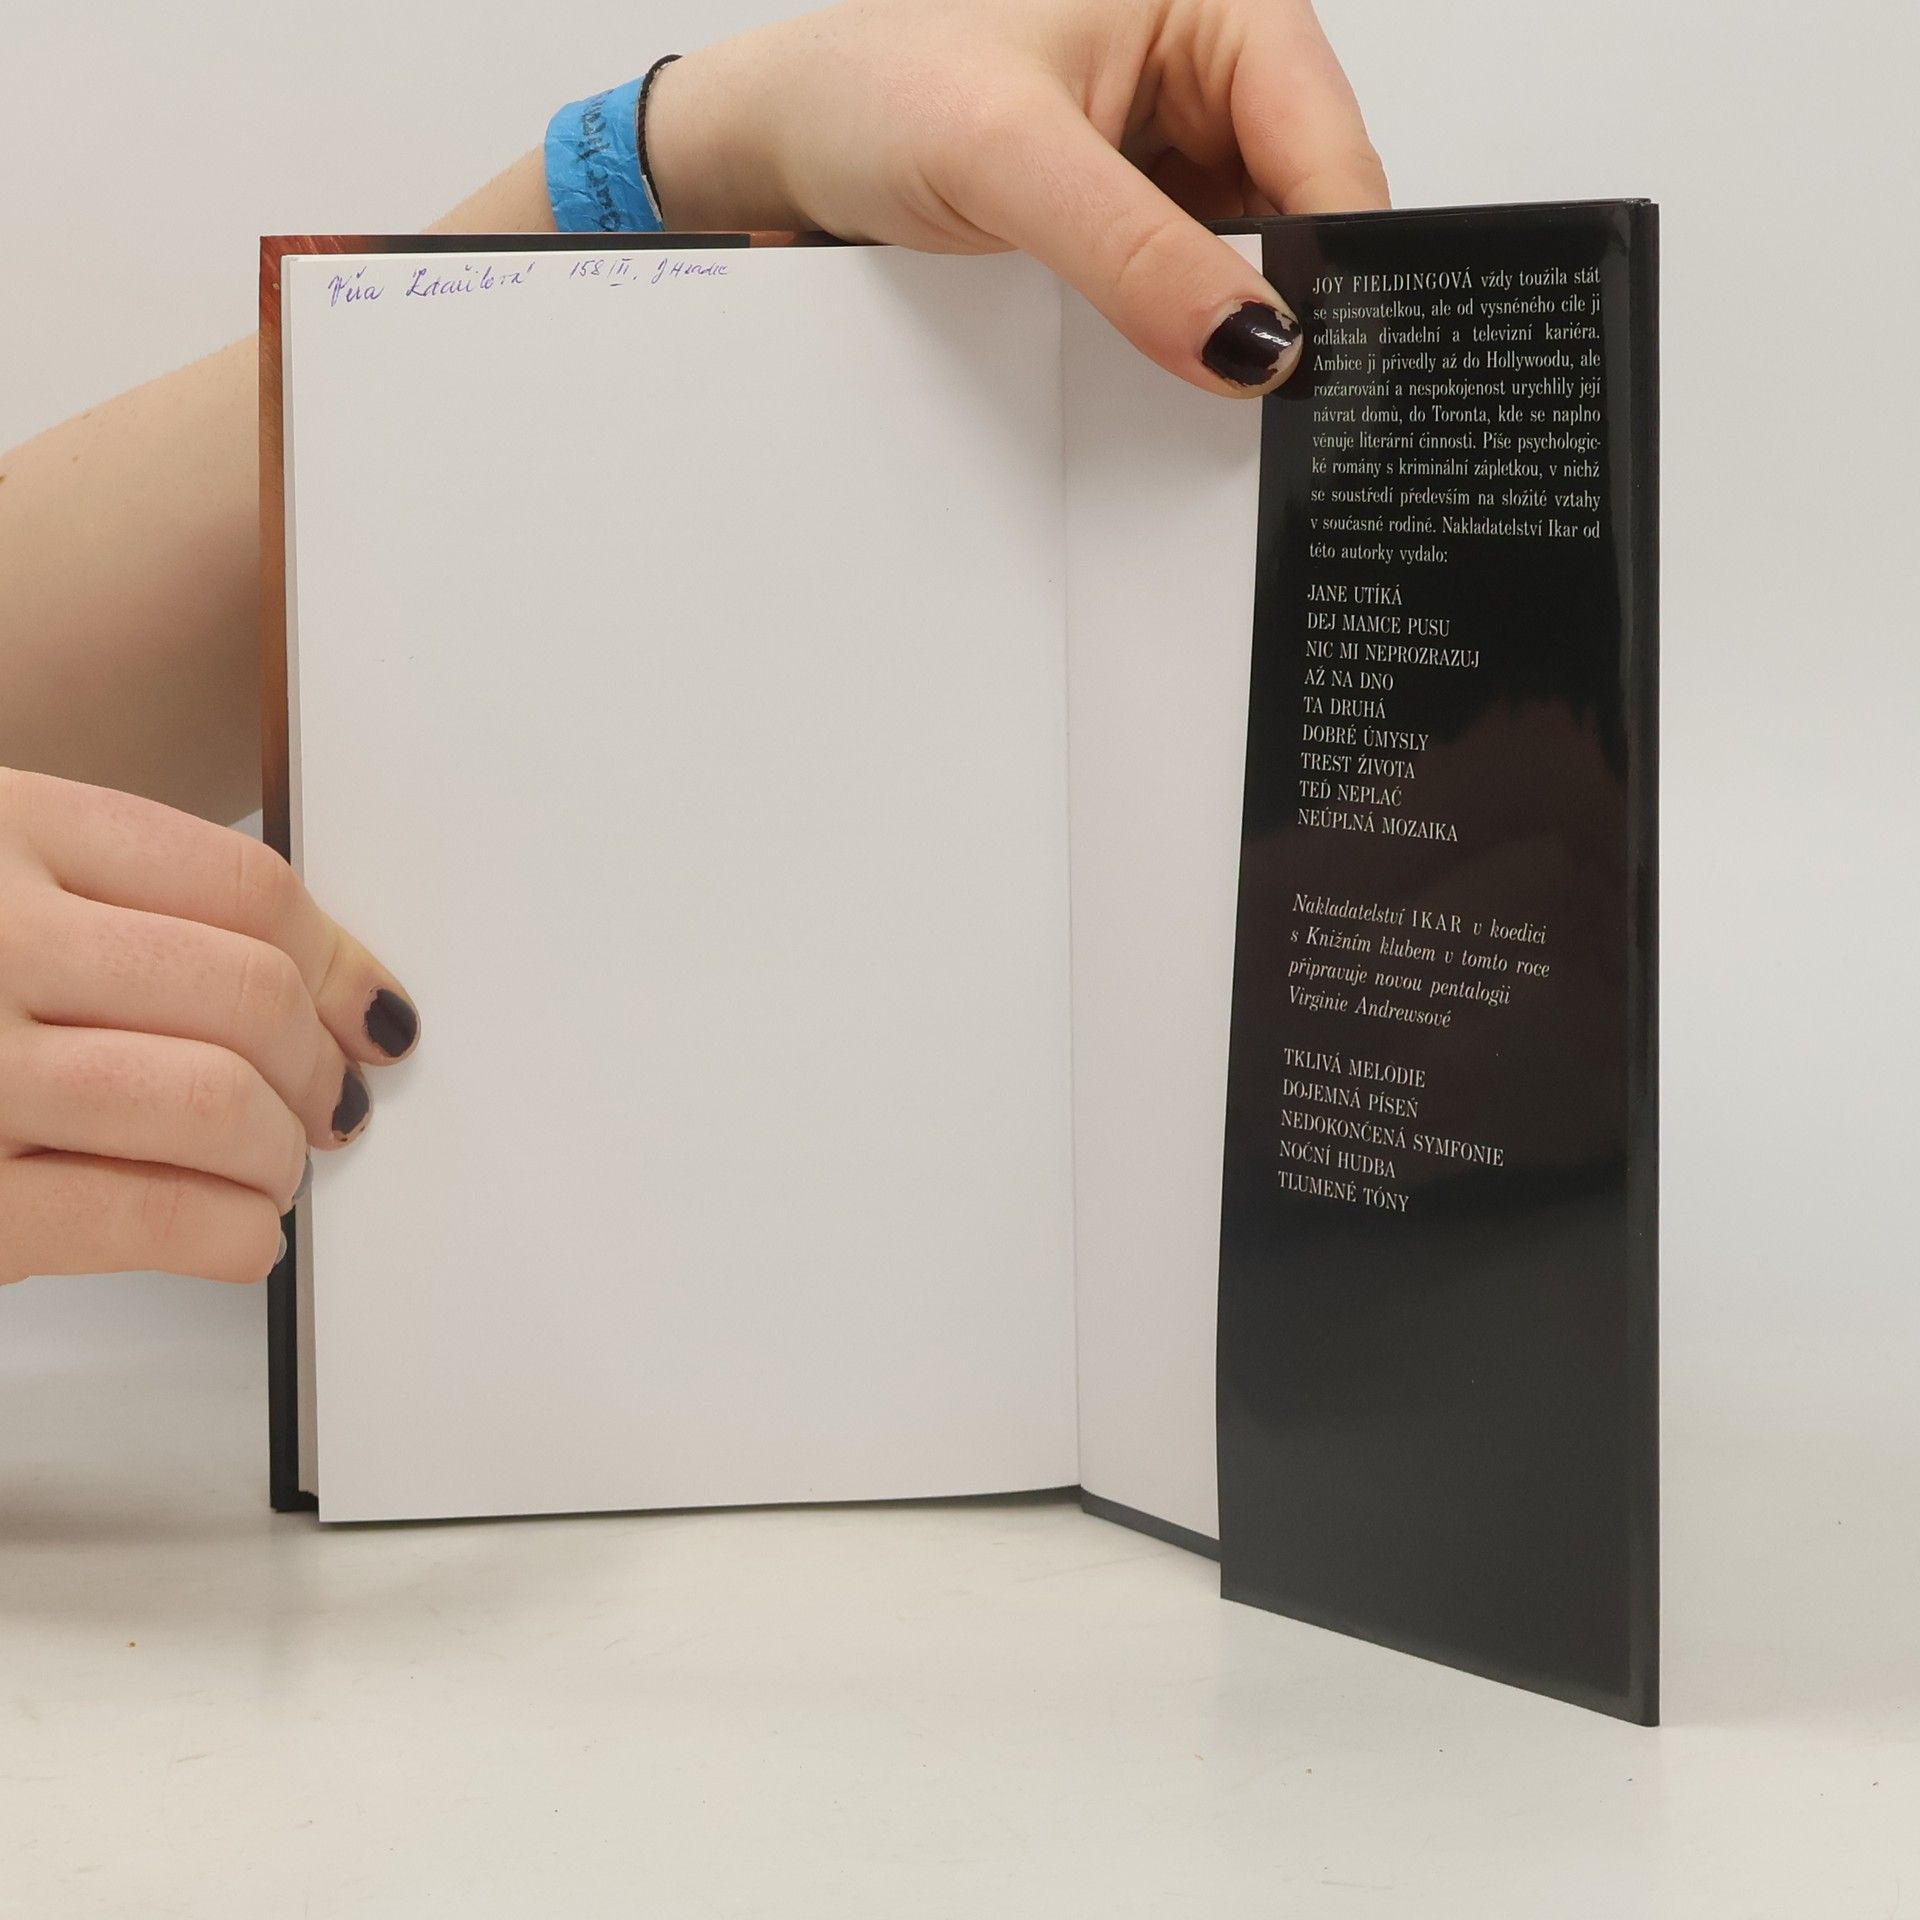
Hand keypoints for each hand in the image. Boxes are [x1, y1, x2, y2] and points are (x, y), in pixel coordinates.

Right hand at [0, 771, 418, 1284]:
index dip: (339, 961)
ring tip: (276, 1168)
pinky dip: (230, 1233)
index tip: (371, 1010)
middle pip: (247, 993)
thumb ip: (96, 896)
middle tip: (328, 1100)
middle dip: (317, 1065)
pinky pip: (144, 1215)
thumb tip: (302, 980)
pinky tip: (239, 1234)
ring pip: (214, 1101)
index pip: (243, 886)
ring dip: (281, 1152)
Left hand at [647, 0, 1386, 394]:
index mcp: (1218, 2)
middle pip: (1304, 207)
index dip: (1337, 259)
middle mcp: (1208, 63)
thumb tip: (1252, 341)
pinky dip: (1180, 326)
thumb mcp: (1011, 161)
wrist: (783, 143)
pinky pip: (1191, 281)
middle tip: (1249, 384)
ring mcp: (1174, 139)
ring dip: (1223, 318)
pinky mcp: (1136, 205)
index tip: (1320, 362)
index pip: (1330, 142)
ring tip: (1178, 357)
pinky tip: (1152, 349)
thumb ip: (1138, 255)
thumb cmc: (870, 89)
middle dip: (1279, 296)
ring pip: (1252, 257)